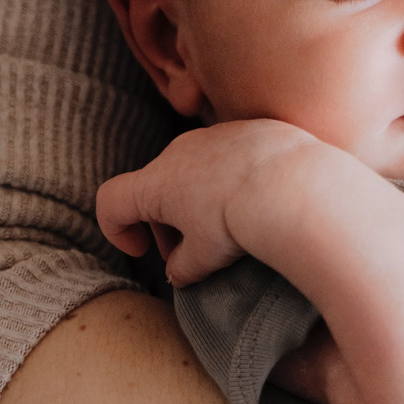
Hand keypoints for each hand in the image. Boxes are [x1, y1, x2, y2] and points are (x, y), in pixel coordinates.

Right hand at [95, 120, 330, 285]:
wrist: (292, 185)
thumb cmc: (240, 221)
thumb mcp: (204, 258)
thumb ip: (182, 268)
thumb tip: (177, 274)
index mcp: (155, 182)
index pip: (111, 202)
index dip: (116, 230)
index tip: (141, 252)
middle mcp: (177, 151)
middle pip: (154, 188)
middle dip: (163, 223)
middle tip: (188, 254)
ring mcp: (211, 135)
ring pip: (190, 170)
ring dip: (196, 200)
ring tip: (226, 230)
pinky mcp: (245, 129)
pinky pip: (225, 157)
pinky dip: (228, 181)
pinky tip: (254, 202)